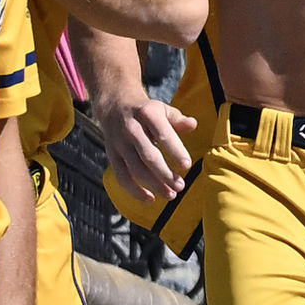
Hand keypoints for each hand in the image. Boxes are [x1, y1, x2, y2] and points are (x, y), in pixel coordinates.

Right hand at [91, 88, 196, 203]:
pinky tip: (150, 199)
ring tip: (171, 194)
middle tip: (180, 186)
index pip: (162, 134)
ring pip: (135, 169)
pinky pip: (122, 176)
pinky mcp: (112, 155)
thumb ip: (178, 119)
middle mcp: (131, 129)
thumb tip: (193, 124)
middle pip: (148, 155)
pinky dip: (134, 190)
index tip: (187, 166)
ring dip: (154, 185)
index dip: (175, 150)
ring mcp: (119, 143)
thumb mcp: (162, 109)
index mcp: (147, 114)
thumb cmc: (146, 111)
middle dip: (165, 173)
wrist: (114, 105)